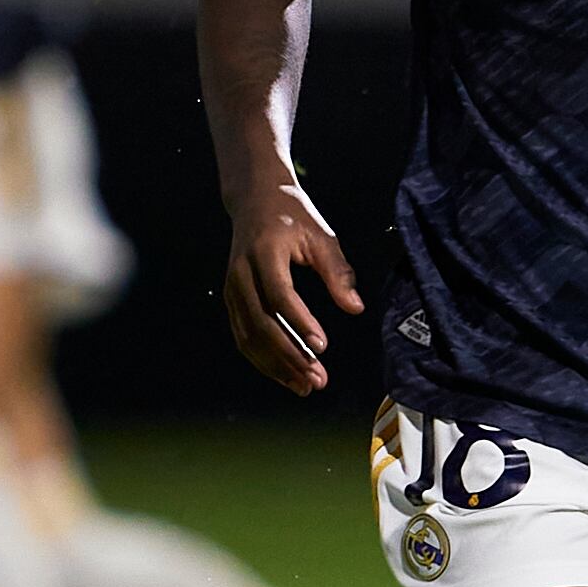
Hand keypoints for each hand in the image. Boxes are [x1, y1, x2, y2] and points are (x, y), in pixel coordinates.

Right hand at [221, 180, 362, 396]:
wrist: (255, 200)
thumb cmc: (294, 216)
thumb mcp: (321, 236)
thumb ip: (338, 272)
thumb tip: (356, 308)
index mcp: (263, 252)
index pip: (279, 294)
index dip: (300, 322)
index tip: (322, 345)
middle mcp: (240, 273)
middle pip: (260, 323)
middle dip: (289, 356)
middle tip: (317, 379)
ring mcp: (232, 289)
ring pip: (249, 336)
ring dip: (277, 365)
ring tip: (306, 386)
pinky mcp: (232, 300)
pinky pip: (244, 336)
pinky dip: (265, 360)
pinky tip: (288, 376)